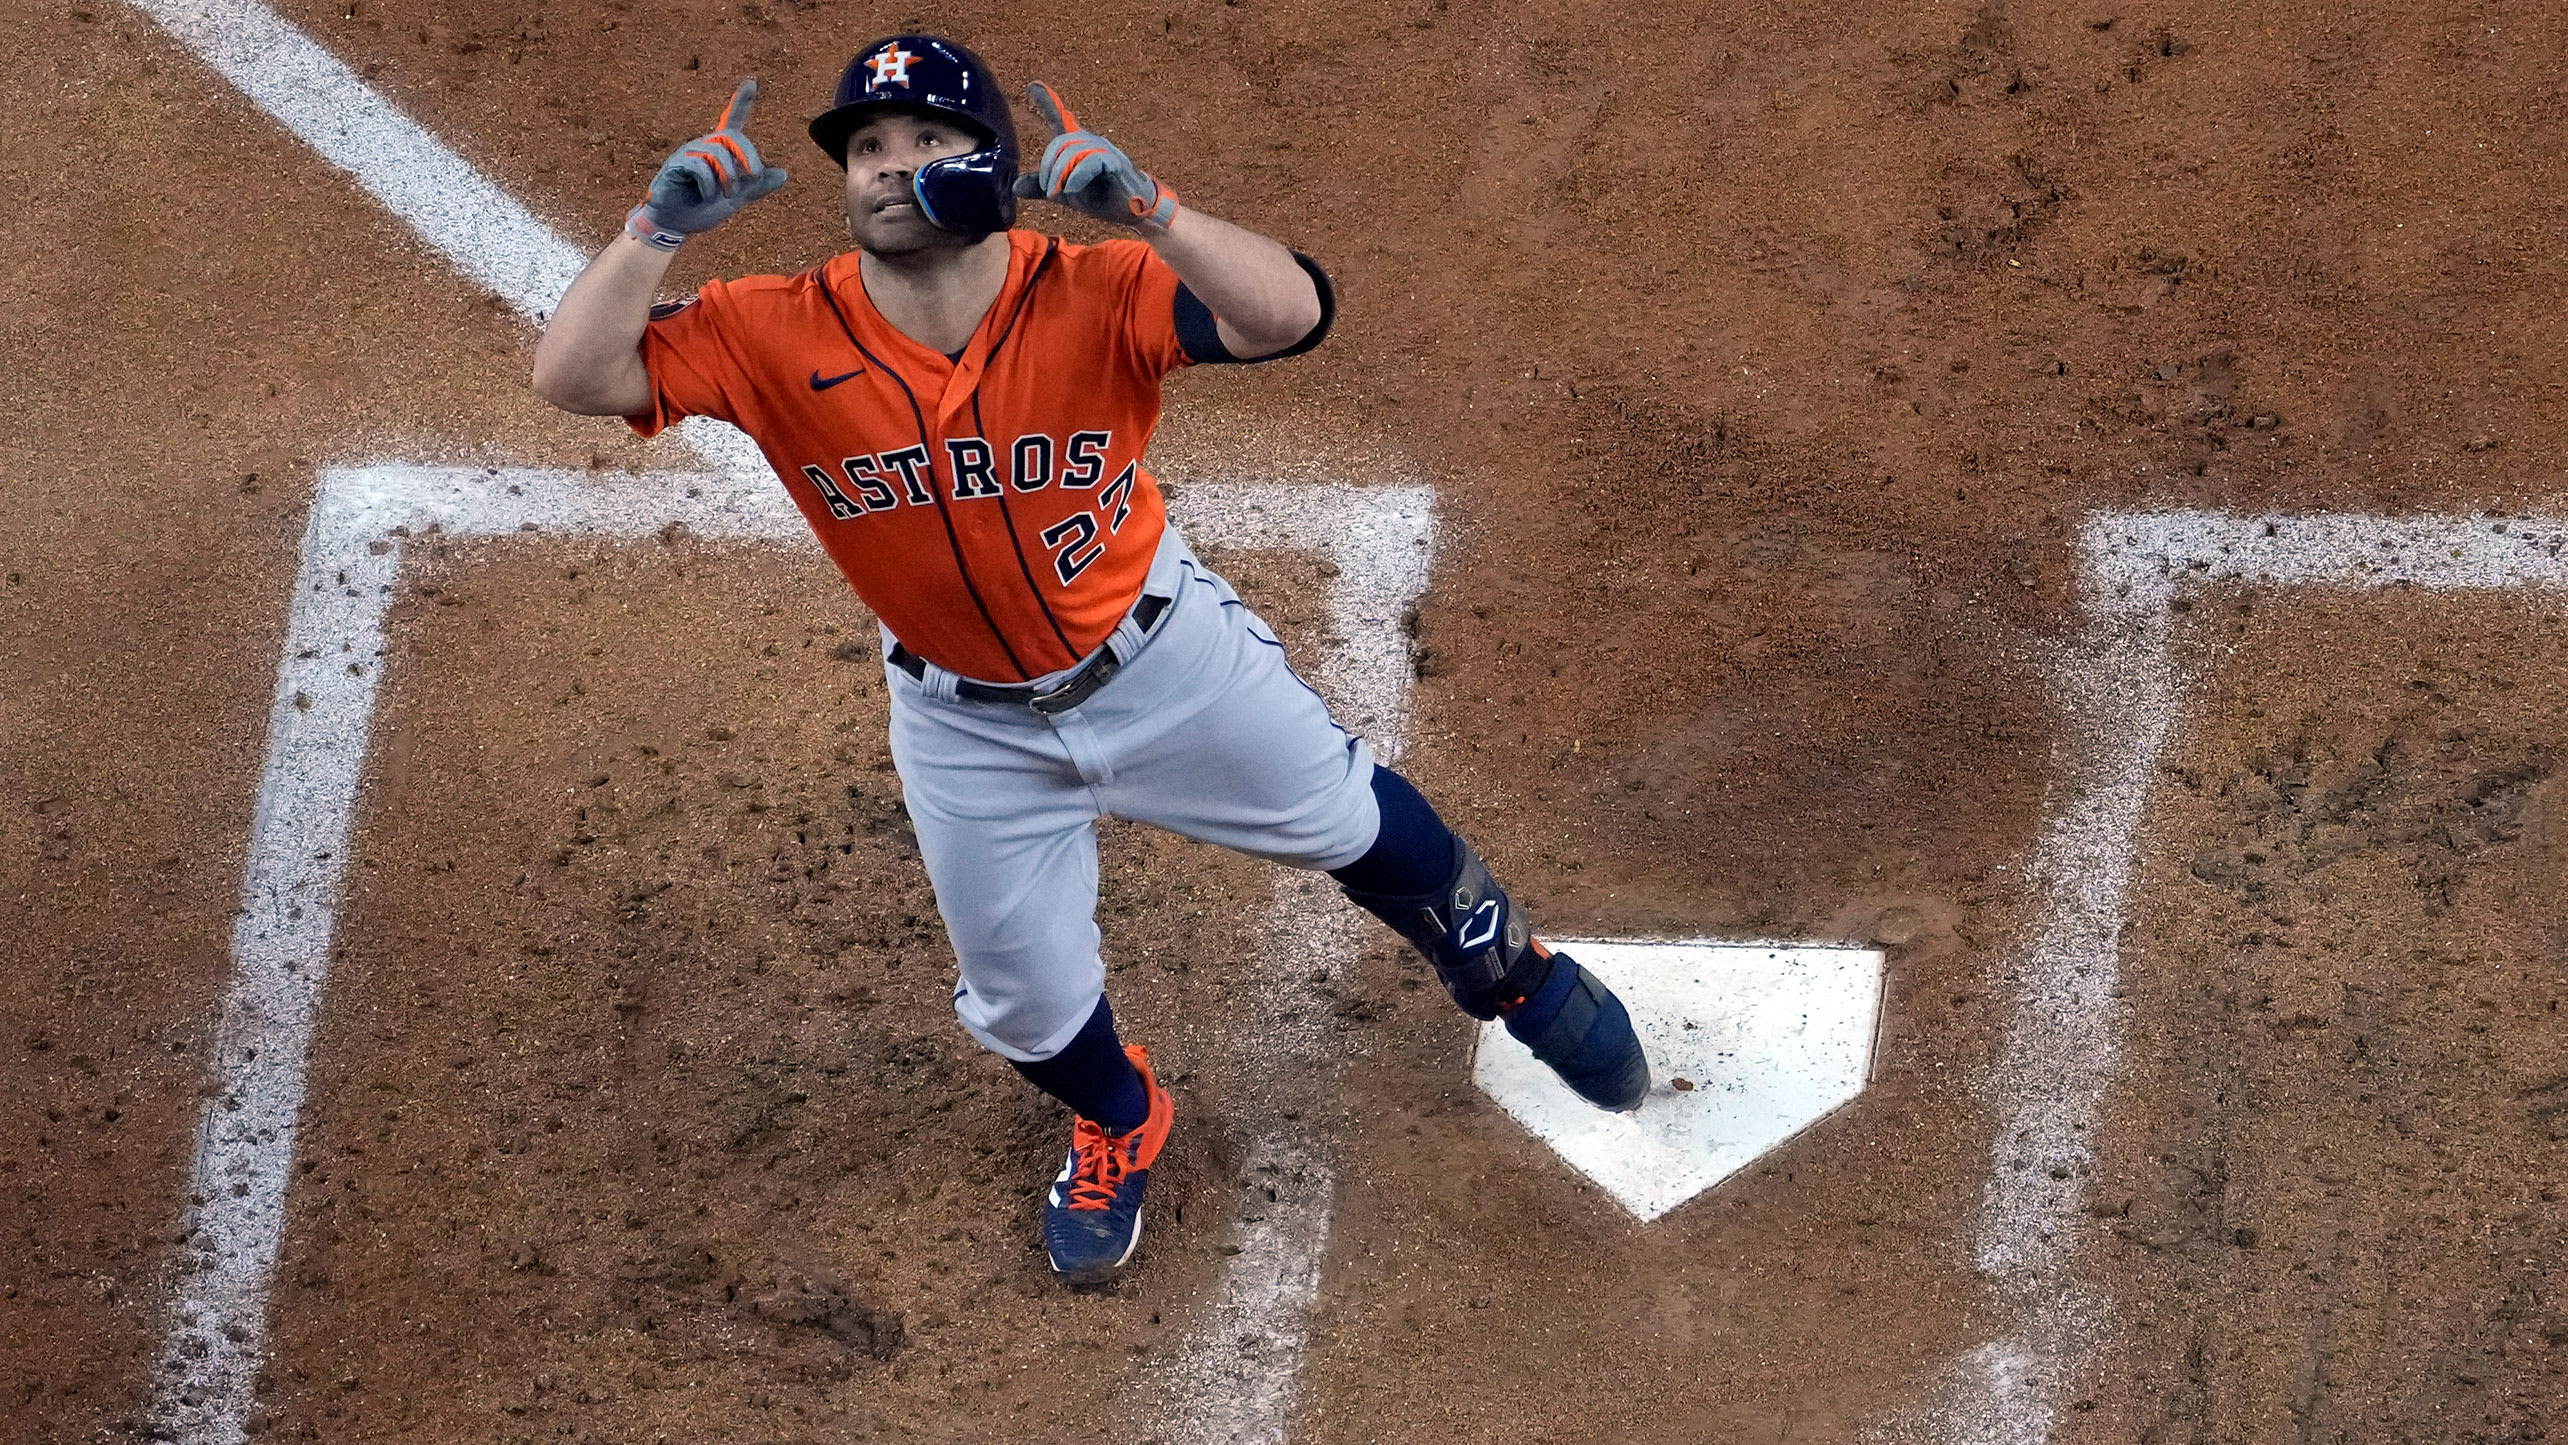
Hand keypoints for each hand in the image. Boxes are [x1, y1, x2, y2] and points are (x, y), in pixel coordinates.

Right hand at [626, 79, 788, 249]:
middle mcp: (703, 146)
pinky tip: (706, 195)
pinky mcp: (676, 164)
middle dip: (748, 155)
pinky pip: (699, 166)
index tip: (751, 82)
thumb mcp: (737, 198)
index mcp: (719, 150)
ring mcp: (688, 154)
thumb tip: (784, 174)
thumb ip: (757, 186)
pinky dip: (709, 184)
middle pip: (731, 136)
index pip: (731, 121)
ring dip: (728, 177)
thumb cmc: (702, 208)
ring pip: (716, 152)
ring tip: (726, 194)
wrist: (678, 225)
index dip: (741, 102)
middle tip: (755, 176)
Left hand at [1009, 82, 1177, 228]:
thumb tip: (1015, 187)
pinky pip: (1091, 161)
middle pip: (1061, 141)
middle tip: (1047, 189)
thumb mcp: (1065, 193)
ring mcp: (1105, 150)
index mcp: (1078, 146)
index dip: (1047, 101)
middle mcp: (1091, 142)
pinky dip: (1077, 176)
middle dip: (1048, 165)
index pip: (1060, 119)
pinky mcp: (1116, 163)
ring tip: (1056, 192)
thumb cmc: (1102, 197)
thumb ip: (1041, 188)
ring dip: (1060, 173)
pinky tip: (1070, 189)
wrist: (1133, 212)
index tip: (1033, 86)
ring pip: (1073, 151)